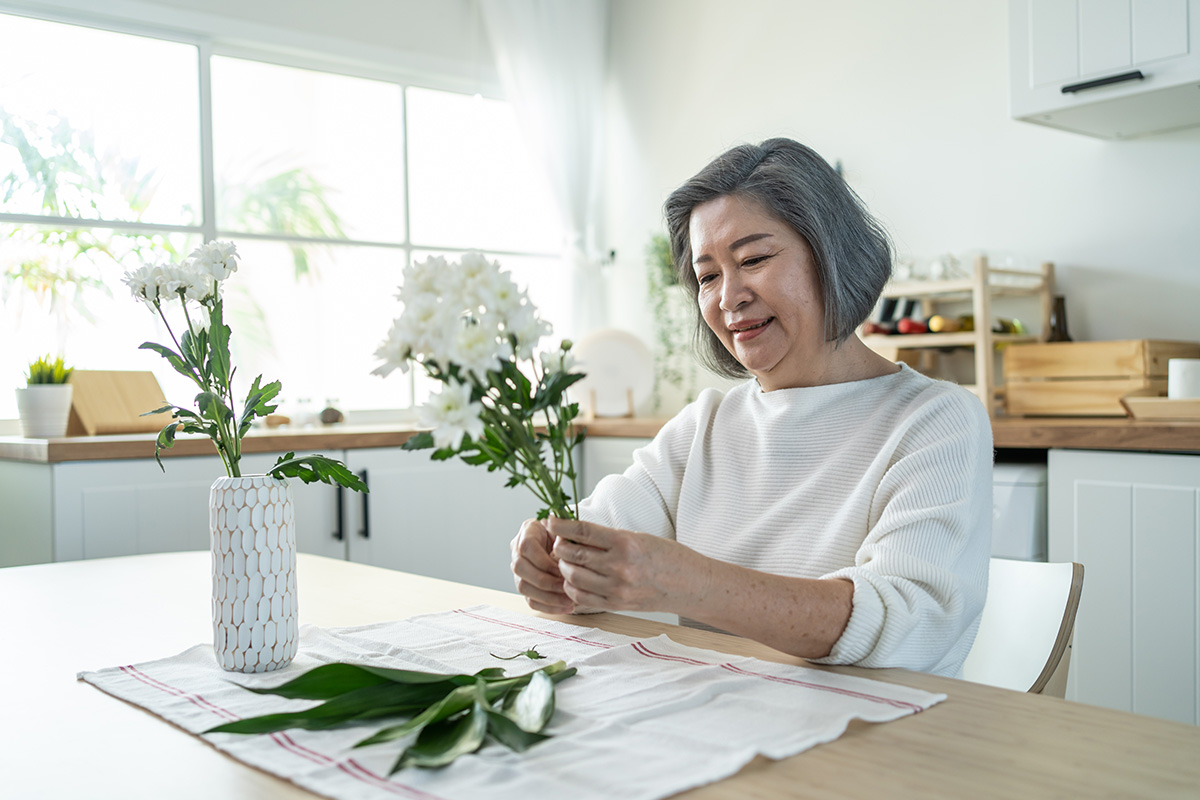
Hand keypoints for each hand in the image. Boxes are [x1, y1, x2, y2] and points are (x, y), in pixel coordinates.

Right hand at [510, 518, 575, 613]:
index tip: (561, 568)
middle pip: (520, 568)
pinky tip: (565, 607)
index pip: (526, 546)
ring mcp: (520, 570)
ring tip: (569, 600)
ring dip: (547, 596)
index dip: (543, 560)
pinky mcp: (526, 586)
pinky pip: (531, 600)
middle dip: (545, 580)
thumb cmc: (570, 535)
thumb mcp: (569, 530)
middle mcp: (518, 550)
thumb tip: (569, 551)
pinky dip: (549, 607)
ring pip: (523, 587)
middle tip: (565, 586)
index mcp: (528, 531)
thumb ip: (567, 538)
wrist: (569, 544)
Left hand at [548, 518, 707, 612]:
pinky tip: (574, 579)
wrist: (689, 585)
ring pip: (573, 576)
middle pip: (573, 554)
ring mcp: (616, 589)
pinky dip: (571, 587)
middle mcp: (619, 566)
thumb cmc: (667, 557)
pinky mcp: (615, 605)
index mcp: (626, 543)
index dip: (562, 525)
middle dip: (559, 547)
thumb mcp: (639, 537)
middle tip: (559, 541)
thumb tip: (576, 532)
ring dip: (564, 567)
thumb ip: (609, 538)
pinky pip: (581, 597)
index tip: (551, 521)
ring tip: (567, 560)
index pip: (583, 531)